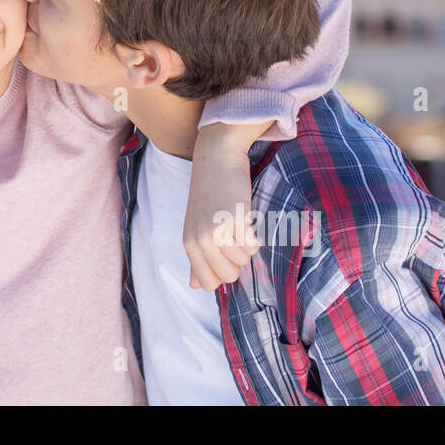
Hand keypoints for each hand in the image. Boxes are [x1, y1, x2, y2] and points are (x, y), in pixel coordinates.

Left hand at [183, 122, 264, 289]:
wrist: (217, 157)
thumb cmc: (209, 192)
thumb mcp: (196, 225)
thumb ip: (197, 257)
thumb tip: (195, 287)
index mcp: (189, 243)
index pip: (208, 283)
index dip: (223, 271)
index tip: (226, 252)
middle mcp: (200, 239)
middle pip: (229, 276)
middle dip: (237, 260)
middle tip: (234, 235)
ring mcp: (217, 231)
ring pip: (244, 261)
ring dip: (248, 245)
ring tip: (239, 222)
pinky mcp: (236, 220)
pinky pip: (253, 246)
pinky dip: (255, 237)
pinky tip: (247, 219)